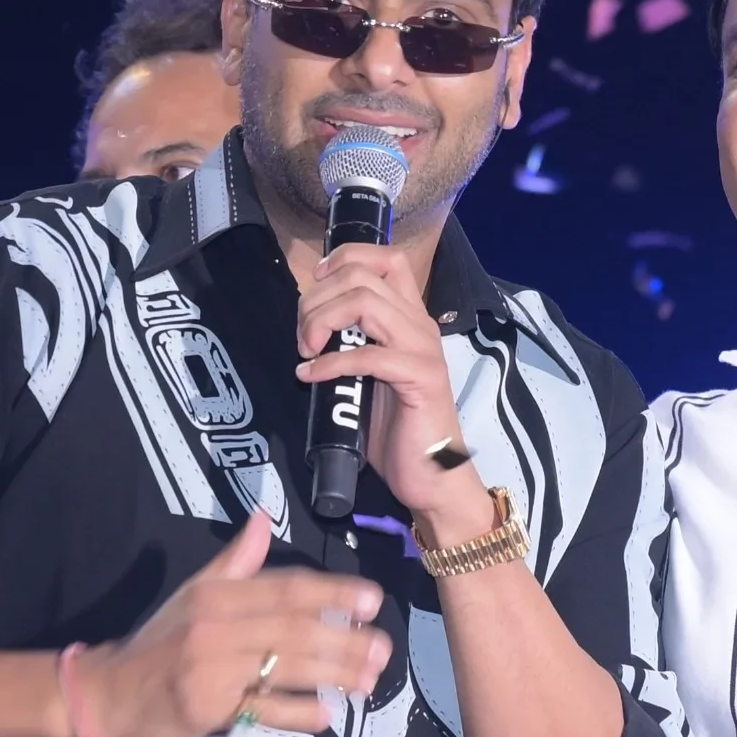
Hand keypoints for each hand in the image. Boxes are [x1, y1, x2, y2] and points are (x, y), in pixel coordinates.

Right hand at [80, 511, 387, 736]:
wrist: (104, 697)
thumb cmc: (157, 648)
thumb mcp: (191, 596)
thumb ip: (234, 563)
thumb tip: (262, 519)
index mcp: (217, 594)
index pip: (285, 587)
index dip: (333, 591)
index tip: (372, 600)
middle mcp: (216, 625)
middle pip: (294, 628)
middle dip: (345, 638)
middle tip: (383, 649)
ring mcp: (211, 668)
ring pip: (285, 666)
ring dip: (333, 674)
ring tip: (367, 682)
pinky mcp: (206, 708)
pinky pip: (262, 709)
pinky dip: (297, 712)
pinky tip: (325, 715)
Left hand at [291, 242, 494, 543]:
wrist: (433, 478)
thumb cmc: (398, 431)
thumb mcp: (369, 377)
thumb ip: (352, 345)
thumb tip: (310, 327)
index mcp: (410, 318)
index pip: (386, 258)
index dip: (344, 259)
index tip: (315, 287)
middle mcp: (420, 325)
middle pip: (363, 276)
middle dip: (318, 298)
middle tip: (303, 337)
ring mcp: (423, 350)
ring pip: (364, 302)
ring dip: (322, 321)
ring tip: (306, 352)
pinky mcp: (420, 378)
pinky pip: (367, 355)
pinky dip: (330, 362)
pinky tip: (311, 377)